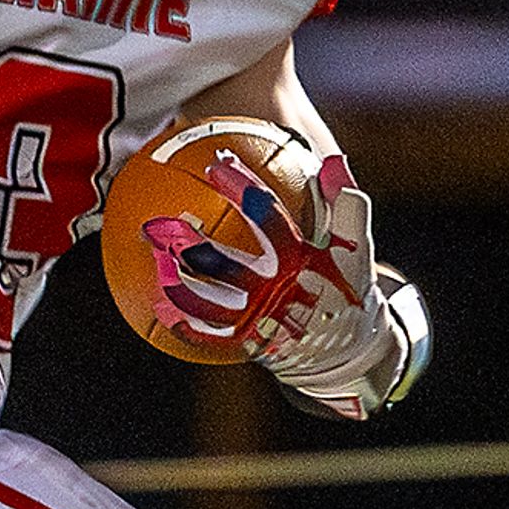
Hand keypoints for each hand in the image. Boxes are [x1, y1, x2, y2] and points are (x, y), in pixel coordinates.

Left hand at [145, 153, 415, 418]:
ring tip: (153, 259)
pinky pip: (206, 335)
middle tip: (159, 222)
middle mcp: (276, 292)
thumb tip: (335, 158)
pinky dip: (180, 320)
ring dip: (176, 284)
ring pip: (208, 304)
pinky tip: (154, 301)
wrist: (349, 349)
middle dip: (191, 245)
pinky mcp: (246, 344)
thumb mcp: (354, 246)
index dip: (243, 190)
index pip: (269, 219)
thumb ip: (345, 204)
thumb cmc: (345, 284)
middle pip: (226, 266)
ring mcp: (258, 321)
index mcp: (301, 261)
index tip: (215, 165)